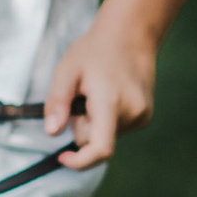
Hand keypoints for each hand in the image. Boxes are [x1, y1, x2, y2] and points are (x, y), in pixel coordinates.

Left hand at [42, 14, 157, 170]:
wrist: (131, 35)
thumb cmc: (95, 51)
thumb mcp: (67, 70)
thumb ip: (57, 102)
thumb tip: (52, 132)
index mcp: (111, 102)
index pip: (100, 148)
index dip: (80, 162)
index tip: (62, 158)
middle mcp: (132, 112)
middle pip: (95, 140)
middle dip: (82, 126)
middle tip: (81, 96)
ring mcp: (142, 116)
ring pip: (105, 135)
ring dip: (95, 121)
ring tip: (98, 92)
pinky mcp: (145, 116)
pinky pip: (116, 129)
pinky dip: (107, 118)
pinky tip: (110, 94)